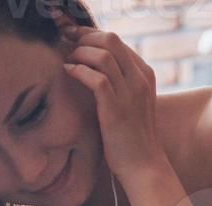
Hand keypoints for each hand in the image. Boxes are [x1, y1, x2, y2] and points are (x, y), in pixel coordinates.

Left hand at [52, 12, 164, 182]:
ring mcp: (129, 94)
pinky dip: (78, 71)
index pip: (116, 41)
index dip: (91, 34)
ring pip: (102, 55)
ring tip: (68, 60)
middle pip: (110, 40)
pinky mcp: (116, 109)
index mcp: (144, 74)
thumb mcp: (131, 102)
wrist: (143, 166)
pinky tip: (68, 72)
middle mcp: (139, 80)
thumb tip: (93, 65)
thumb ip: (119, 82)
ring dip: (79, 53)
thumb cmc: (132, 136)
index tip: (73, 38)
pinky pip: (96, 78)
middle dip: (83, 37)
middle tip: (67, 44)